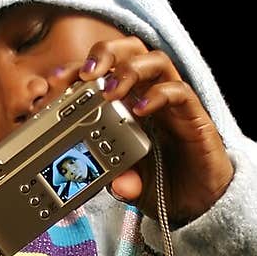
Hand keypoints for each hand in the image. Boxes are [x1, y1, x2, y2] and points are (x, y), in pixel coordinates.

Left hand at [57, 37, 234, 227]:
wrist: (198, 203)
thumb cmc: (164, 184)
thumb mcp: (131, 184)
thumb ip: (118, 179)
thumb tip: (114, 183)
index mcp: (130, 104)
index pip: (105, 71)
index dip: (80, 68)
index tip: (58, 80)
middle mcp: (151, 96)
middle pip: (130, 52)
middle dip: (105, 54)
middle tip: (85, 74)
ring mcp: (173, 104)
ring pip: (155, 62)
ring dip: (129, 71)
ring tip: (110, 91)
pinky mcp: (194, 116)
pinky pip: (179, 92)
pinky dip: (158, 95)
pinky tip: (140, 110)